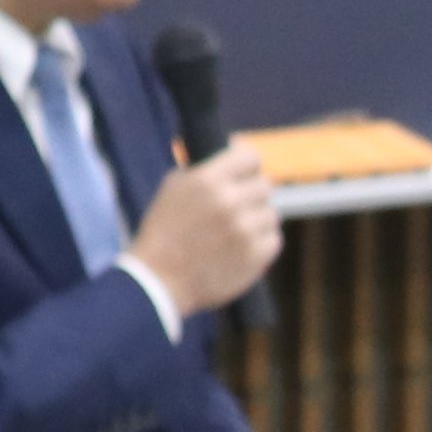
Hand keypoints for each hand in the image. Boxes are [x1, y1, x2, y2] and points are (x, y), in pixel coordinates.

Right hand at [127, 141, 282, 318]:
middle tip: (238, 205)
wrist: (158, 281)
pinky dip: (261, 242)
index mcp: (207, 180)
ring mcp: (245, 231)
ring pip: (271, 214)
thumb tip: (235, 150)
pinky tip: (241, 247)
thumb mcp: (174, 188)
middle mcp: (230, 202)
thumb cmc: (163, 232)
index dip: (248, 164)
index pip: (250, 157)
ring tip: (235, 230)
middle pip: (265, 185)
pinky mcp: (255, 256)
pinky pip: (273, 239)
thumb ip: (205, 170)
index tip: (244, 171)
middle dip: (252, 193)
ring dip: (257, 220)